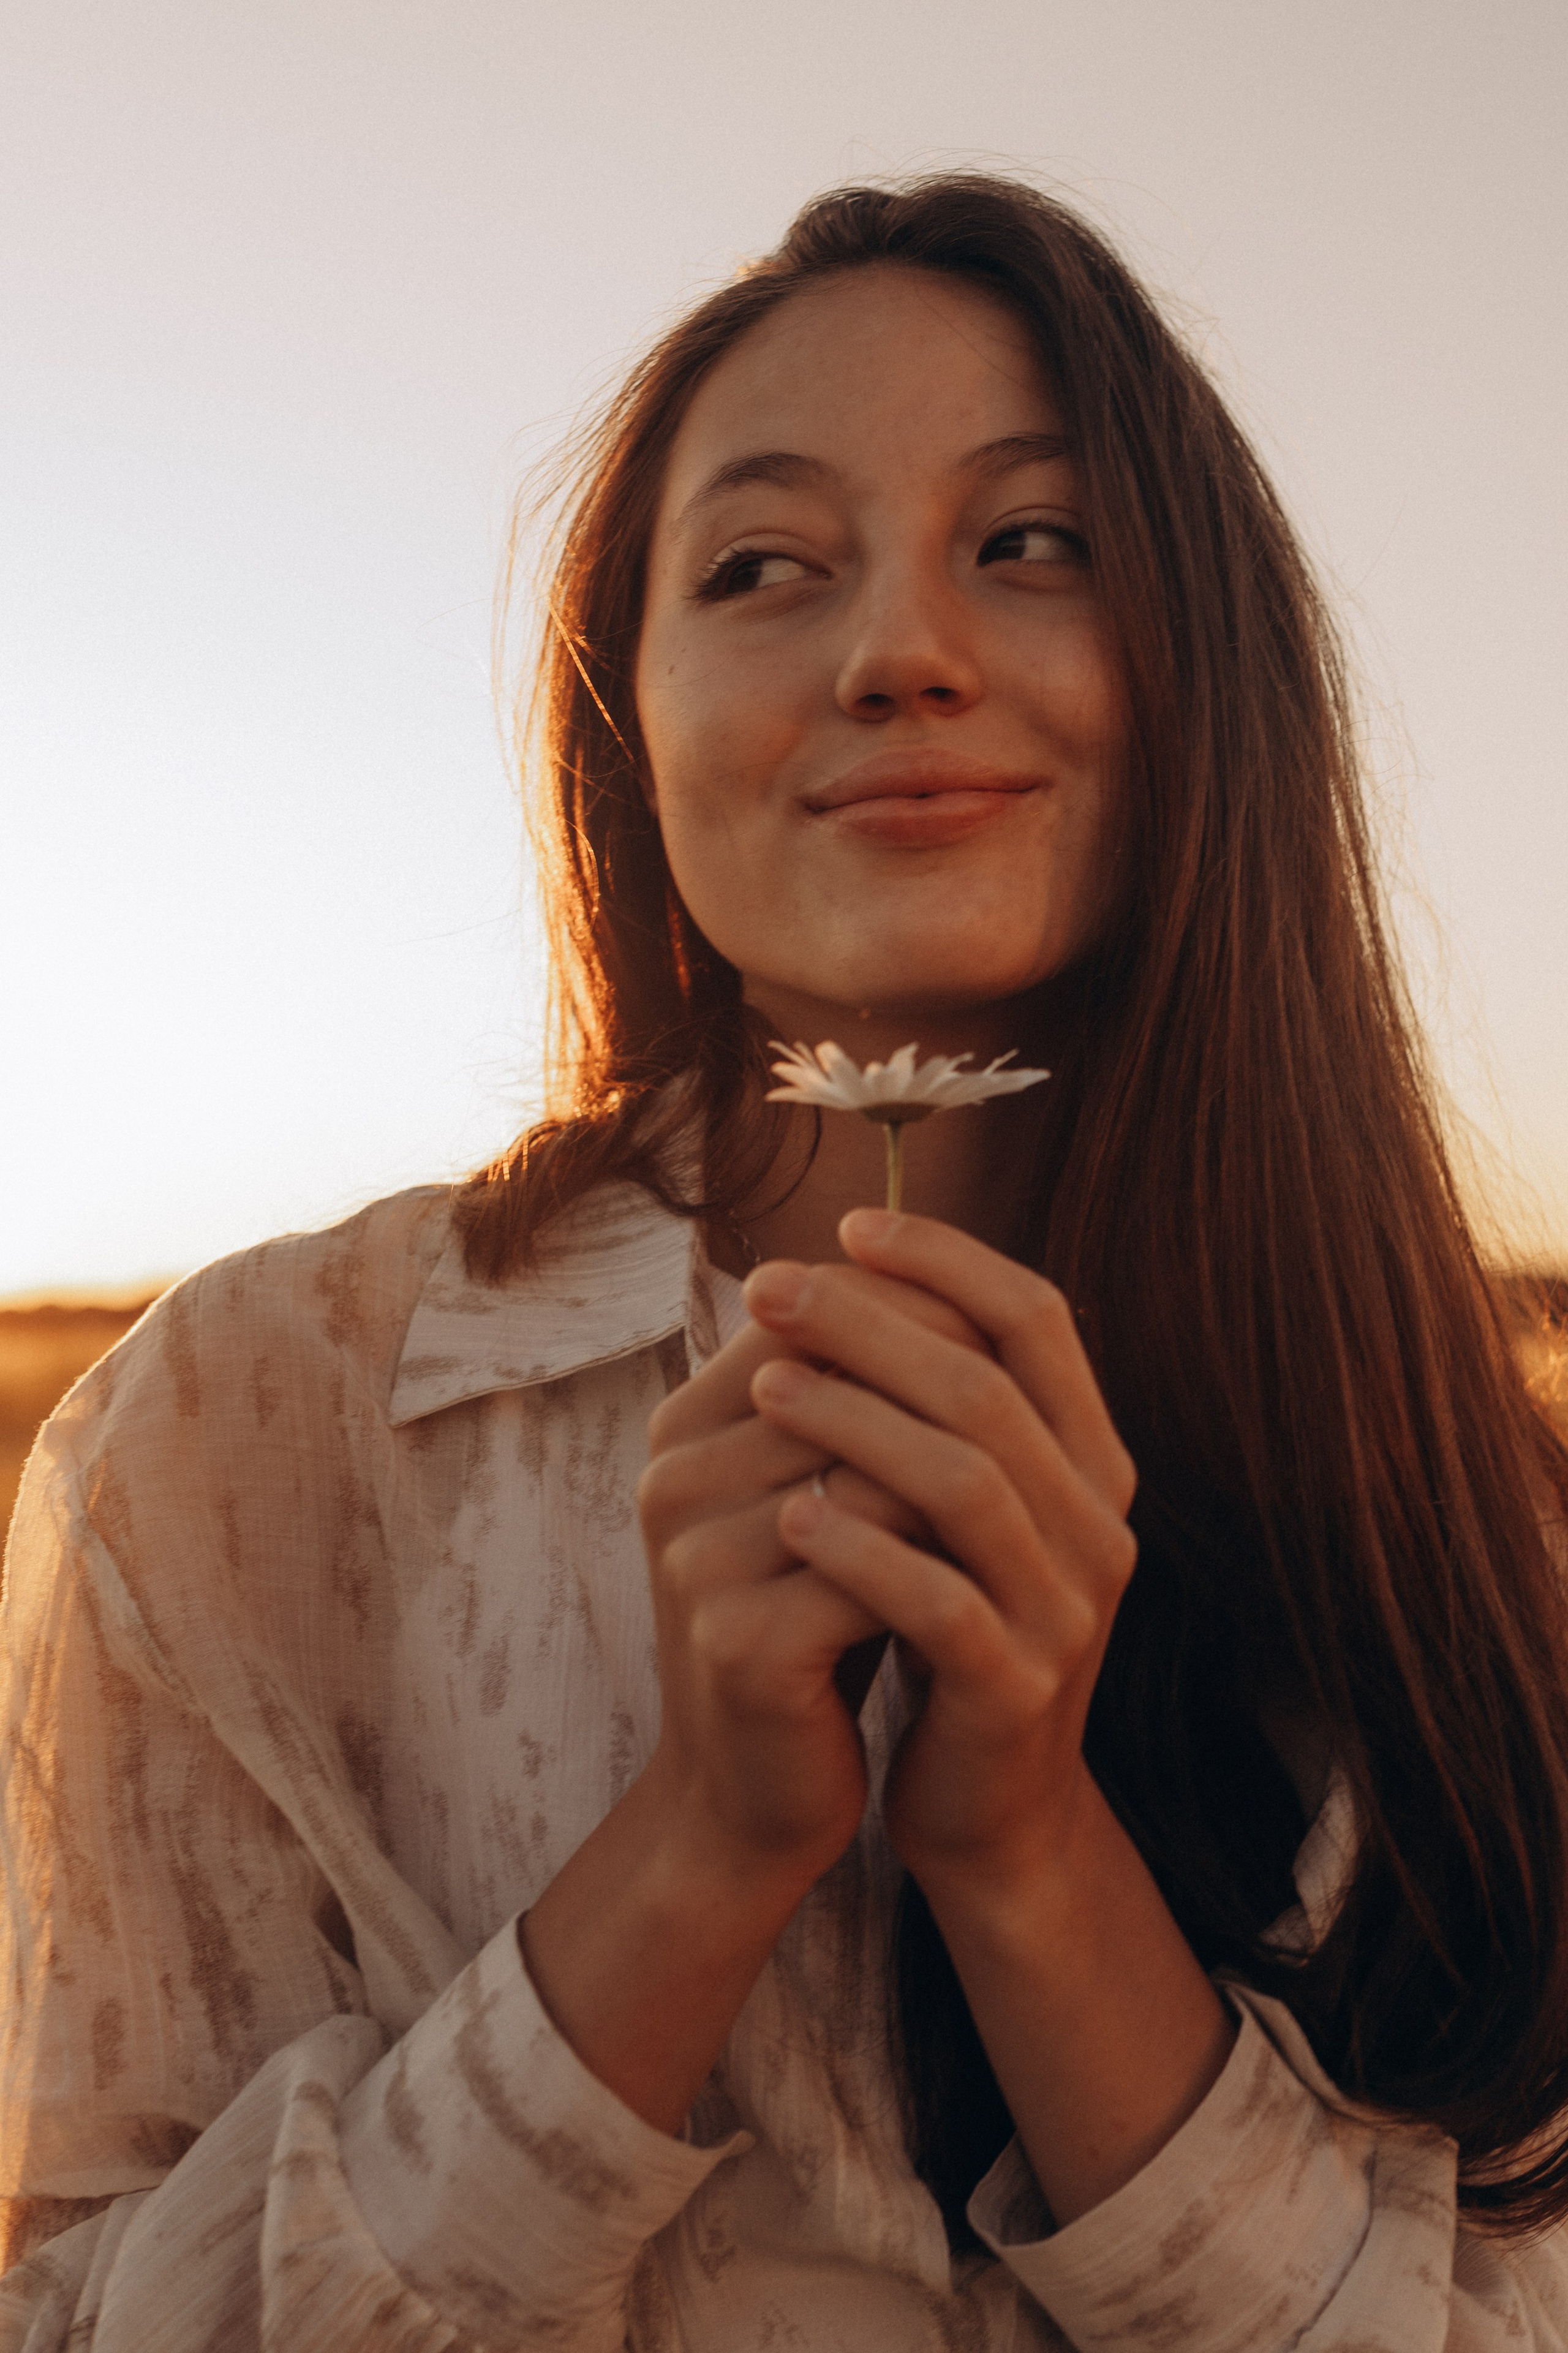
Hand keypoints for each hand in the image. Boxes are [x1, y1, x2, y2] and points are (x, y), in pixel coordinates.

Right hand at [636, 1258, 995, 1891]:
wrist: (751, 1792)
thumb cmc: (809, 1621)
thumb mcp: (822, 1497)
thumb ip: (856, 1401)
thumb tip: (963, 1289)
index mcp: (682, 1426)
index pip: (807, 1317)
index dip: (914, 1314)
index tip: (1001, 1343)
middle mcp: (672, 1477)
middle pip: (841, 1385)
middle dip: (947, 1397)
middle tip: (1032, 1419)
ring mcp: (696, 1558)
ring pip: (866, 1473)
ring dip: (950, 1486)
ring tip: (1011, 1506)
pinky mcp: (738, 1640)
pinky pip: (868, 1573)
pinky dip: (934, 1570)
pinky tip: (979, 1585)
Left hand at [744, 1208, 1137, 1894]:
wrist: (992, 1809)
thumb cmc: (952, 1629)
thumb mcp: (962, 1510)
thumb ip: (943, 1411)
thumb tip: (853, 1275)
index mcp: (1091, 1460)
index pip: (1037, 1318)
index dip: (947, 1259)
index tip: (850, 1226)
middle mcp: (1097, 1523)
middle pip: (987, 1386)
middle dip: (871, 1325)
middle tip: (769, 1288)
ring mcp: (1066, 1609)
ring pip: (967, 1484)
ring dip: (857, 1425)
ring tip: (764, 1389)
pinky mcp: (1016, 1689)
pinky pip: (940, 1602)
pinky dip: (863, 1552)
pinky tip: (791, 1520)